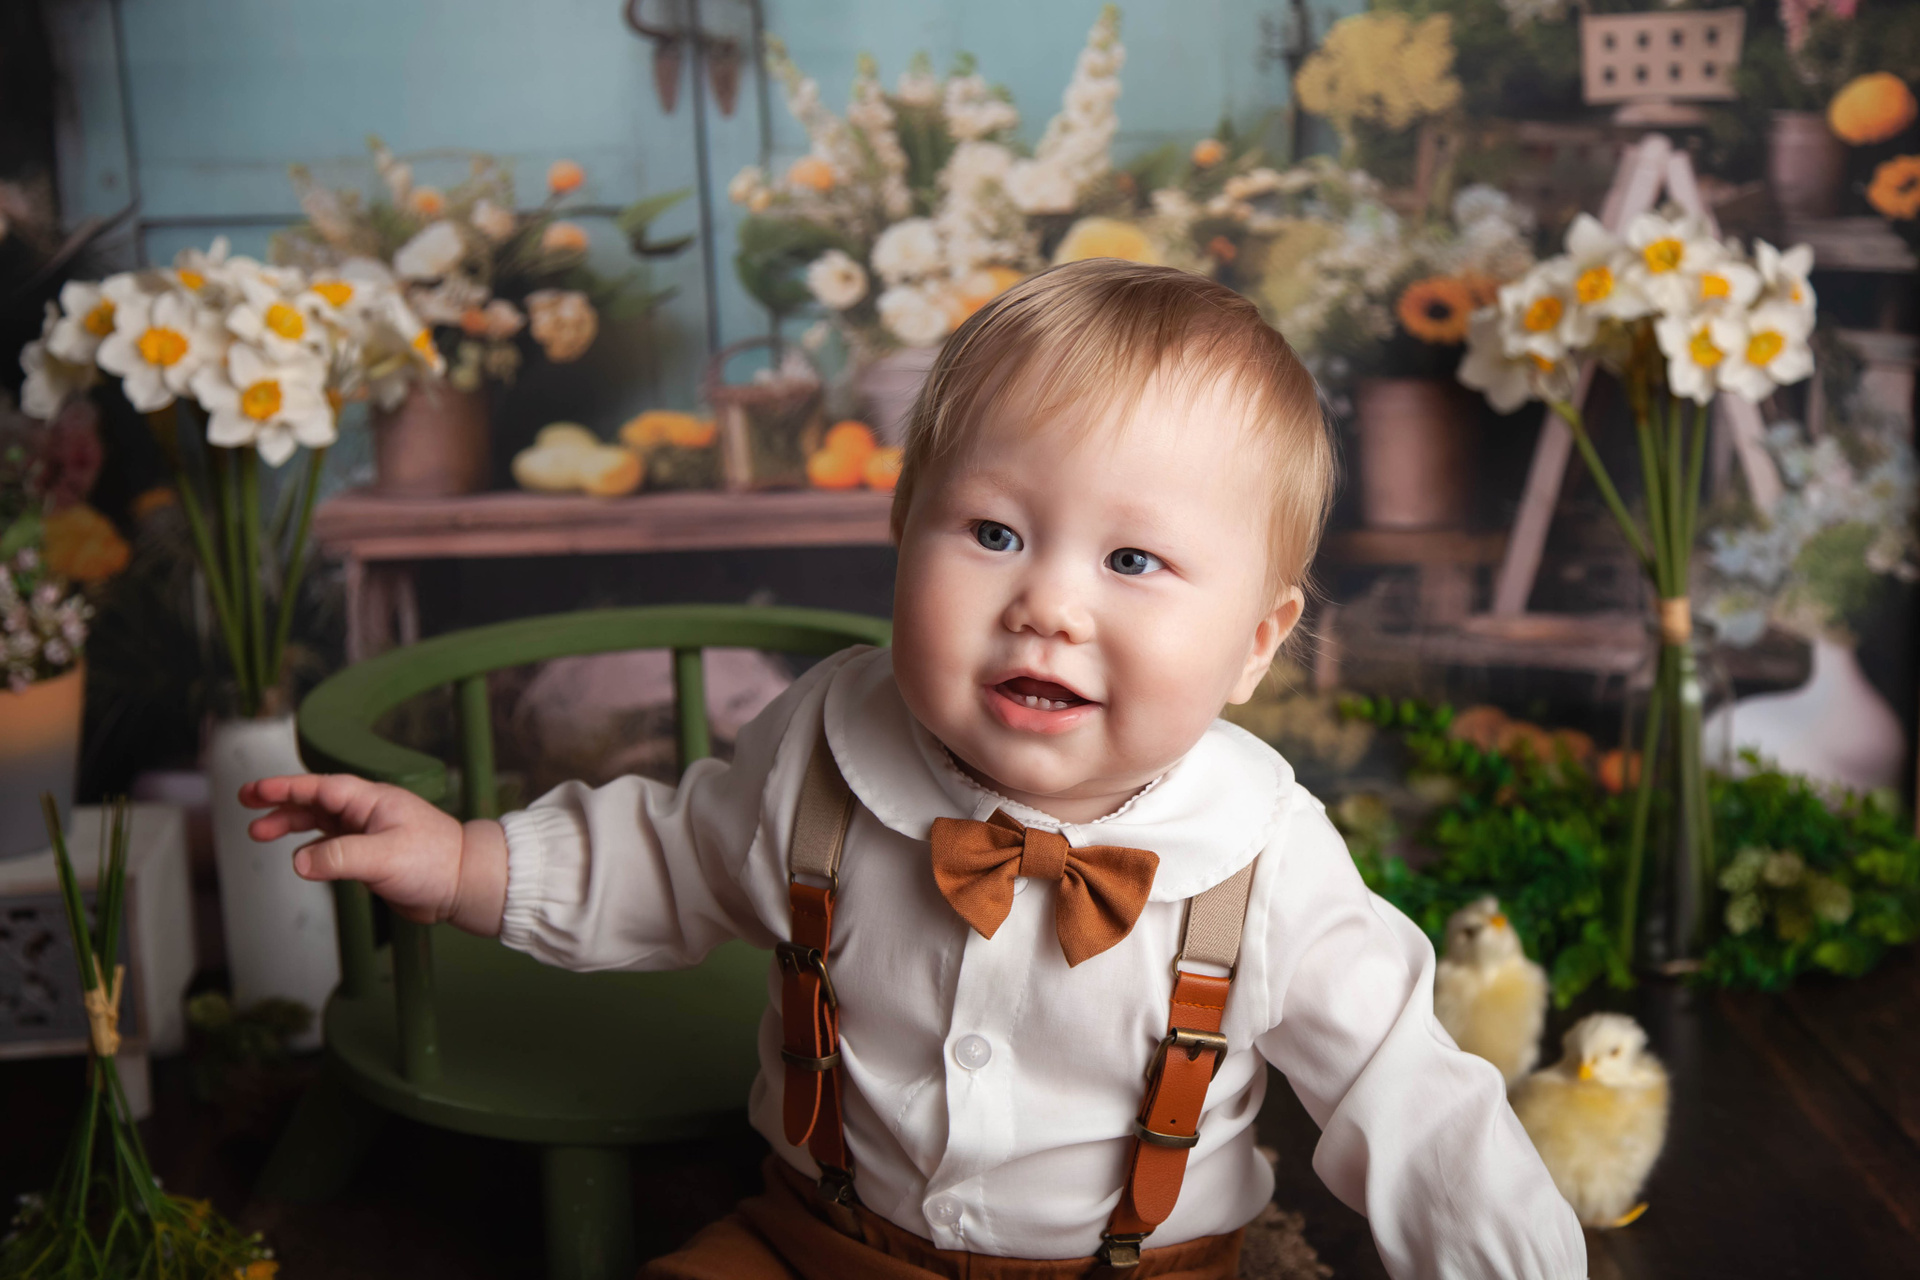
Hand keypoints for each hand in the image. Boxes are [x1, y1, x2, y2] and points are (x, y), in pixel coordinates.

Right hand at [241, 774, 506, 934]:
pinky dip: (312, 850)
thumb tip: (298, 862)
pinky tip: (299, 858)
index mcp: (373, 801)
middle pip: (316, 801)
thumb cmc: (436, 862)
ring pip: (321, 824)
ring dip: (291, 826)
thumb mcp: (384, 858)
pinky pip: (333, 847)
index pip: (322, 788)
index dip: (287, 787)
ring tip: (258, 833)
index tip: (255, 790)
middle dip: (280, 802)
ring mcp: (370, 834)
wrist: (464, 885)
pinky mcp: (373, 857)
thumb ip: (340, 858)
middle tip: (246, 804)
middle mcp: (369, 813)